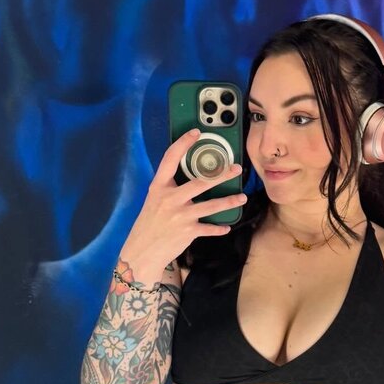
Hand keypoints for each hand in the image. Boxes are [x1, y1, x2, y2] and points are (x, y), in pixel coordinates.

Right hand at [121, 128, 248, 276]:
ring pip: (211, 206)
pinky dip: (219, 228)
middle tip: (236, 168)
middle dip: (222, 174)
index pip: (170, 158)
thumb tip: (191, 178)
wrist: (142, 251)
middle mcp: (170, 199)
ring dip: (229, 201)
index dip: (183, 143)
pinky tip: (227, 226)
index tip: (196, 133)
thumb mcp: (154, 200)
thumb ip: (170, 189)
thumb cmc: (150, 223)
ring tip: (242, 197)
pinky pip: (209, 229)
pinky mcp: (188, 232)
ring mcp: (180, 216)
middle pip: (200, 182)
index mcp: (159, 187)